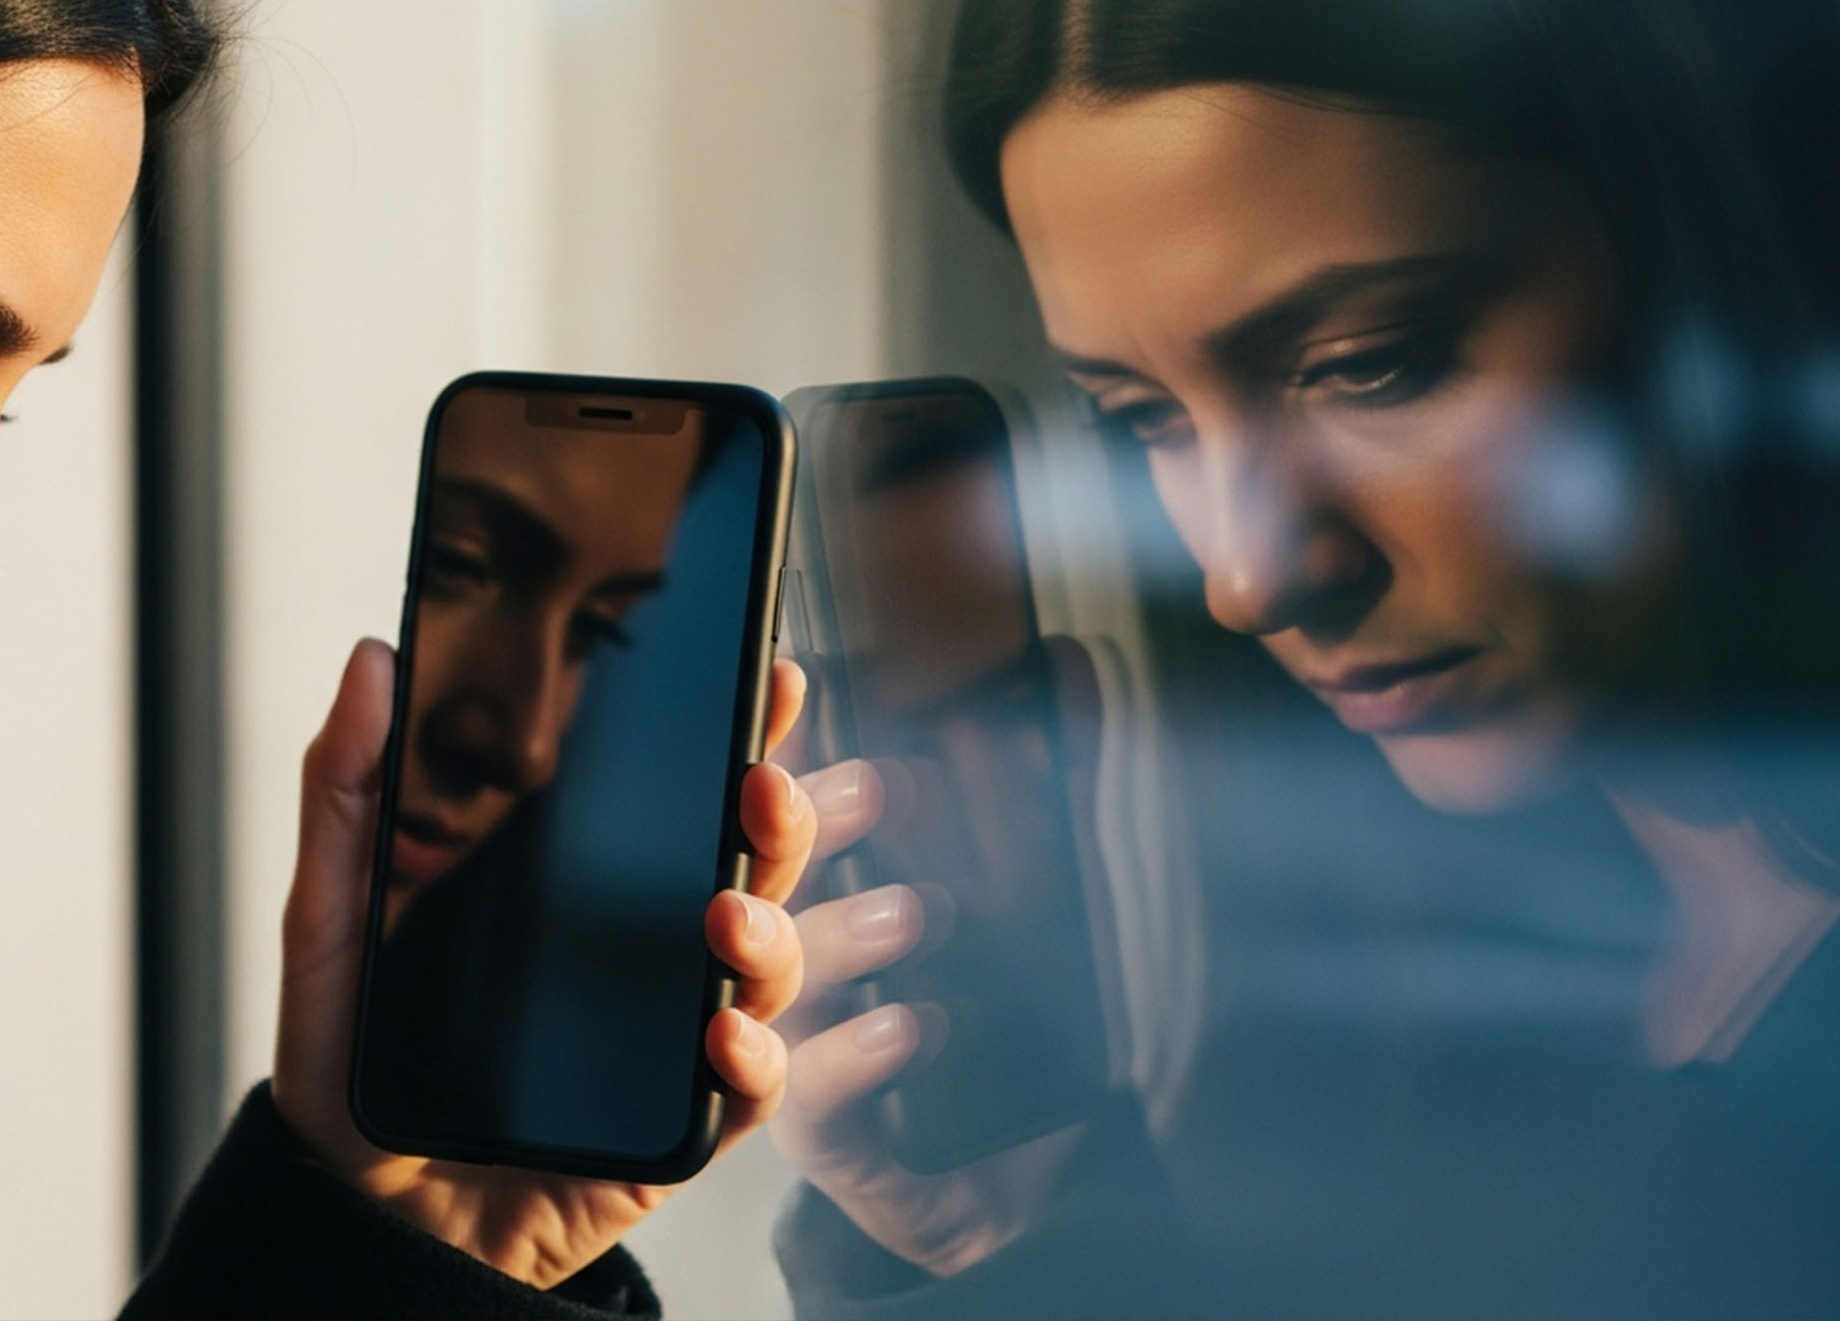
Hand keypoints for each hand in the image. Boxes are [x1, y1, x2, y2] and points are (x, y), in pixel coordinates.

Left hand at [270, 639, 820, 1290]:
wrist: (357, 1213)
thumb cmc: (354, 1063)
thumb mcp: (332, 916)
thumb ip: (347, 791)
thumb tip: (373, 662)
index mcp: (576, 881)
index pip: (675, 790)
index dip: (736, 730)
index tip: (765, 675)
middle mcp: (637, 948)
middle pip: (748, 861)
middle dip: (778, 814)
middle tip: (759, 783)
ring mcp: (666, 1036)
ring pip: (768, 963)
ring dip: (769, 928)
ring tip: (724, 913)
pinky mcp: (676, 1127)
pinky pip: (750, 1089)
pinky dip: (755, 1057)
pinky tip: (724, 1033)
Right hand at [771, 638, 1102, 1277]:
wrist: (1025, 1177)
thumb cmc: (1009, 1018)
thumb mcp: (1047, 889)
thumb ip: (1052, 784)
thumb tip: (1080, 661)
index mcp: (823, 884)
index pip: (784, 801)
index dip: (783, 738)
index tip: (804, 678)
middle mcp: (791, 958)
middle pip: (759, 878)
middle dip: (792, 830)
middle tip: (854, 791)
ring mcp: (792, 1043)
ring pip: (780, 980)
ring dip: (844, 936)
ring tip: (919, 912)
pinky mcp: (822, 1132)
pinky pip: (816, 1092)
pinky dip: (864, 1050)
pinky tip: (920, 1022)